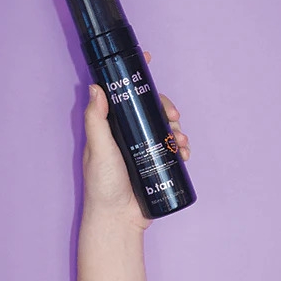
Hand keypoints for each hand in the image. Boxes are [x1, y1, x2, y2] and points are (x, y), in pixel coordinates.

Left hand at [81, 51, 190, 230]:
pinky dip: (181, 147)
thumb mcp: (98, 149)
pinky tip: (185, 152)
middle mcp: (126, 136)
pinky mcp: (155, 165)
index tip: (148, 60)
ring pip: (164, 129)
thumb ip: (96, 120)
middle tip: (174, 116)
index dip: (136, 78)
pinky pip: (172, 149)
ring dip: (177, 129)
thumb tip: (96, 86)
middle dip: (165, 108)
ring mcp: (142, 150)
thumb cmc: (102, 186)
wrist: (118, 220)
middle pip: (149, 110)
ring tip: (181, 140)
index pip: (123, 96)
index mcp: (110, 128)